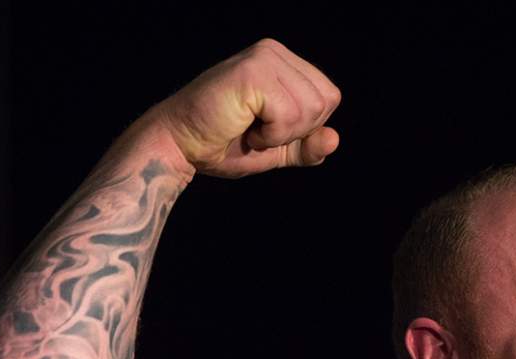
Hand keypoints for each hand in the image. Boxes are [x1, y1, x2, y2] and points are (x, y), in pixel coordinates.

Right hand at [147, 38, 341, 178]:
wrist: (180, 146)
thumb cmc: (224, 145)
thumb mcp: (278, 150)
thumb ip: (308, 146)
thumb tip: (335, 139)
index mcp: (284, 62)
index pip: (329, 97)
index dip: (307, 126)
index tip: (270, 129)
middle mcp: (274, 52)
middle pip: (326, 100)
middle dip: (297, 130)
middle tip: (258, 129)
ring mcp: (263, 58)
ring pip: (311, 109)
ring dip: (281, 133)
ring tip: (249, 127)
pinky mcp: (252, 72)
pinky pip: (290, 115)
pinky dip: (271, 134)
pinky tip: (243, 125)